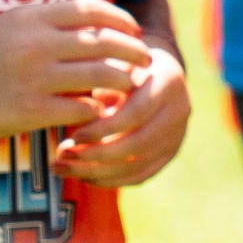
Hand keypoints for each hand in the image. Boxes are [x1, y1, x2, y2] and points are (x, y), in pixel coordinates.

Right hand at [0, 0, 152, 142]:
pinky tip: (100, 111)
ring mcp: (33, 78)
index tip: (134, 30)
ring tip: (130, 85)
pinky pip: (83, 108)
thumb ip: (46, 22)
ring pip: (102, 75)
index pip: (92, 9)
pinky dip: (98, 109)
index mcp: (29, 17)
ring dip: (123, 81)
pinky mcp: (30, 111)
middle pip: (105, 41)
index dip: (121, 19)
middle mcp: (34, 43)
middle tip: (145, 60)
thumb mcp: (6, 27)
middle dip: (133, 50)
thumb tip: (94, 21)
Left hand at [54, 43, 189, 186]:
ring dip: (97, 172)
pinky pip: (140, 175)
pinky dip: (110, 180)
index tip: (72, 135)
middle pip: (138, 144)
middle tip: (62, 155)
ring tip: (63, 168)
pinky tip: (82, 175)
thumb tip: (85, 112)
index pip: (136, 114)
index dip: (103, 129)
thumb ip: (100, 82)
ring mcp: (178, 134)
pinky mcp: (169, 153)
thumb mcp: (112, 62)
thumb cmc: (123, 64)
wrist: (154, 71)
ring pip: (138, 165)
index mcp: (168, 81)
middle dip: (97, 155)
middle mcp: (180, 109)